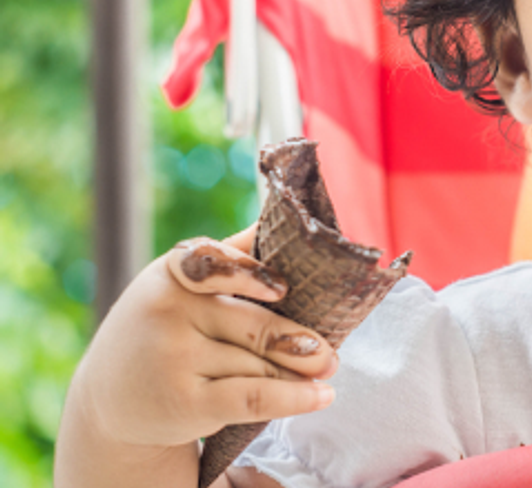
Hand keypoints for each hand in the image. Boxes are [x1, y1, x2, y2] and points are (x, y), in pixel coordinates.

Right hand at [70, 225, 337, 450]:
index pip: (212, 265)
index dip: (248, 277)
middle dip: (301, 341)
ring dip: (301, 372)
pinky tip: (322, 395)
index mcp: (171, 274)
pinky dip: (295, 398)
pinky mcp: (184, 402)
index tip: (283, 289)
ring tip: (328, 370)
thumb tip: (277, 219)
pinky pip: (254, 397)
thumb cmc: (165, 330)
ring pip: (260, 363)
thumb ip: (227, 257)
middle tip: (330, 351)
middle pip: (256, 325)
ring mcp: (173, 359)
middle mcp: (167, 313)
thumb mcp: (182, 288)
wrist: (110, 400)